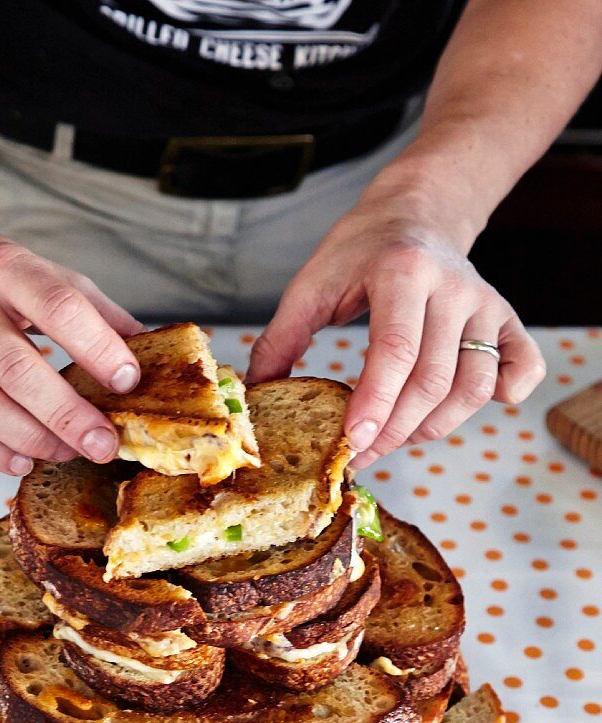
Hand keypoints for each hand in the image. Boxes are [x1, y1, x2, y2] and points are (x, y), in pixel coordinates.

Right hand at [0, 216, 144, 473]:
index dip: (96, 346)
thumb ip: (95, 309)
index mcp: (6, 268)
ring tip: (69, 453)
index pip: (57, 306)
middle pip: (17, 368)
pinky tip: (26, 460)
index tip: (129, 381)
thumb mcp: (41, 270)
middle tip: (104, 443)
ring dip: (31, 438)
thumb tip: (150, 347)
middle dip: (67, 414)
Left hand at [247, 197, 545, 467]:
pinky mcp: (505, 318)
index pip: (395, 350)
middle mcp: (453, 287)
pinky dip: (506, 395)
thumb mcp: (313, 280)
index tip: (351, 442)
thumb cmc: (360, 250)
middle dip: (394, 429)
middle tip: (360, 454)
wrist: (416, 212)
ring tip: (395, 436)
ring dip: (433, 426)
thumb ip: (283, 335)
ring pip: (473, 386)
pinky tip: (462, 408)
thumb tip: (258, 390)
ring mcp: (485, 304)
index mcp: (402, 271)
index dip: (375, 403)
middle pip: (433, 380)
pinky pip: (521, 366)